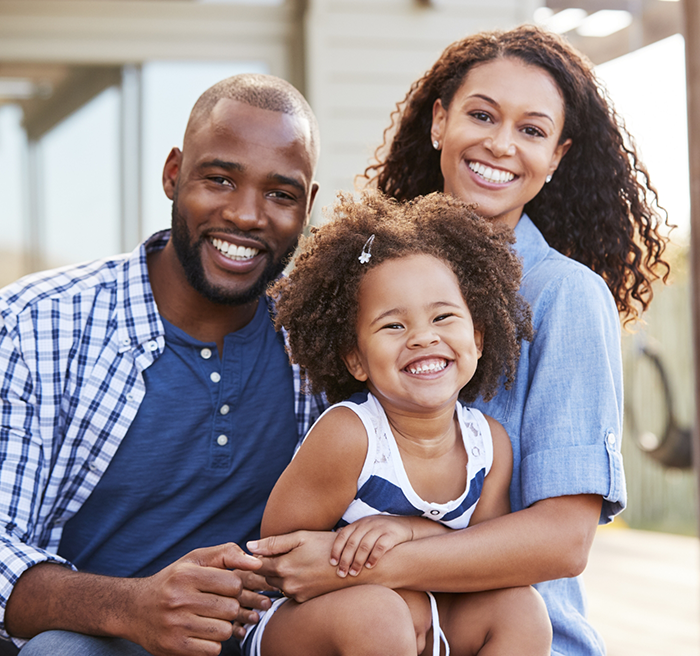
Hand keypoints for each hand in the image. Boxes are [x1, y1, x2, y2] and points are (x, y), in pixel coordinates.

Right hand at [127, 543, 261, 655]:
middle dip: (231, 607)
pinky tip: (201, 632)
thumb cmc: (173, 580)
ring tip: (210, 618)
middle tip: (219, 604)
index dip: (235, 587)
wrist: (134, 609)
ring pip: (224, 630)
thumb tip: (257, 563)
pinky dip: (212, 642)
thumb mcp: (195, 559)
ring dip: (223, 626)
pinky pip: (213, 649)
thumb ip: (227, 554)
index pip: (233, 583)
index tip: (226, 588)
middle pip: (231, 609)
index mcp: (186, 574)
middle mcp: (178, 599)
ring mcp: (175, 626)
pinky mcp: (174, 648)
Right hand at [230, 571, 275, 639]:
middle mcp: (232, 589)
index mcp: (240, 573)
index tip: (277, 588)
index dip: (263, 582)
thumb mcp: (260, 566)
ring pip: (236, 610)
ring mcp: (228, 605)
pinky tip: (244, 633)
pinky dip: (237, 629)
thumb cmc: (259, 575)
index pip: (249, 577)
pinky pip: (231, 625)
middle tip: (267, 604)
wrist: (231, 589)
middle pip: (242, 594)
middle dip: (255, 599)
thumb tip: (278, 565)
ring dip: (246, 615)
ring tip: (256, 619)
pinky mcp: (226, 620)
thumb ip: (266, 565)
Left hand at [248, 531, 350, 602]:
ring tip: (298, 561)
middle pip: (266, 575)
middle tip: (284, 553)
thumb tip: (249, 546)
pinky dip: (292, 581)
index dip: (256, 556)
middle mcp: (287, 584)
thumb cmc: (327, 546)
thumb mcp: (301, 537)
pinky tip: (305, 571)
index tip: (262, 551)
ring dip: (281, 574)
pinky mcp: (304, 600)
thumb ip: (274, 542)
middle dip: (269, 565)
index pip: (256, 564)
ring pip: (278, 584)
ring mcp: (296, 594)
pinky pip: (289, 590)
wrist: (352, 566)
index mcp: (283, 566)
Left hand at [330, 516, 413, 576]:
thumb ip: (352, 532)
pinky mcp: (391, 534)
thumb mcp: (365, 527)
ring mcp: (379, 528)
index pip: (343, 535)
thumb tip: (334, 536)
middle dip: (345, 559)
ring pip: (365, 545)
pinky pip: (381, 546)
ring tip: (354, 573)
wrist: (405, 525)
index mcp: (359, 523)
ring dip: (358, 561)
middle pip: (352, 543)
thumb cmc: (380, 530)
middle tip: (341, 574)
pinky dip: (374, 557)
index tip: (332, 563)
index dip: (336, 549)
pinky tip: (370, 566)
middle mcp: (367, 524)